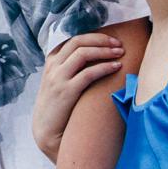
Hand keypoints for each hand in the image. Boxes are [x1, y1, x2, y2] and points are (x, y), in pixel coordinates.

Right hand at [33, 32, 124, 161]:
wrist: (47, 132)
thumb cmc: (60, 108)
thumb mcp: (60, 83)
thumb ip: (72, 69)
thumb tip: (98, 59)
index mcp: (51, 63)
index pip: (72, 39)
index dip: (93, 36)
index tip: (111, 40)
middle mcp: (53, 67)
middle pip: (78, 41)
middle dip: (101, 39)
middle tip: (119, 44)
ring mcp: (58, 78)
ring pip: (82, 53)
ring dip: (104, 50)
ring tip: (120, 53)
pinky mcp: (66, 91)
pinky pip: (88, 73)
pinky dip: (104, 67)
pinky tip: (117, 67)